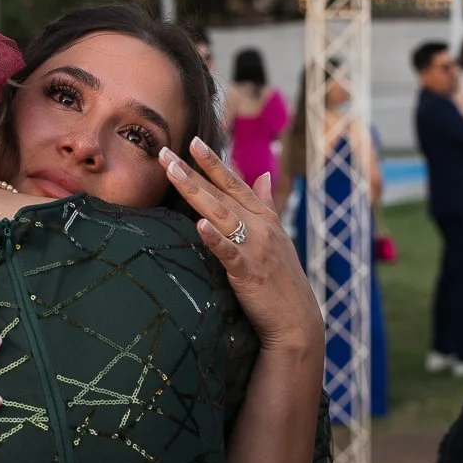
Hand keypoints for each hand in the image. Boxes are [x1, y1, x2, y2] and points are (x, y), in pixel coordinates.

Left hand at [162, 137, 324, 357]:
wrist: (297, 320)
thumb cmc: (283, 279)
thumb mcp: (277, 237)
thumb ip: (266, 205)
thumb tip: (263, 175)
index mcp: (264, 218)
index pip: (234, 183)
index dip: (213, 162)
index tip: (193, 142)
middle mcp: (260, 227)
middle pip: (220, 193)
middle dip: (191, 171)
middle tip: (165, 152)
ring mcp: (255, 248)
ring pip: (220, 214)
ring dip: (195, 192)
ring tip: (172, 173)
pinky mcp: (249, 272)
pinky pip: (229, 252)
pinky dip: (214, 238)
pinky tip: (199, 225)